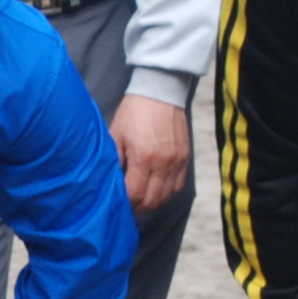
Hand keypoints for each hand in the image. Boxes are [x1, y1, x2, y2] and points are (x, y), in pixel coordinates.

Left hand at [107, 95, 191, 214]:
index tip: (119, 204)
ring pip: (167, 196)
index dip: (127, 204)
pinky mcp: (186, 157)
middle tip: (129, 207)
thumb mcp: (116, 134)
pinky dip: (168, 193)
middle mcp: (163, 163)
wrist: (160, 91)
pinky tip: (158, 192)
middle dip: (139, 208)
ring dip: (154, 203)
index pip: (135, 194)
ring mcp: (177, 161)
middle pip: (152, 200)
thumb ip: (114, 159)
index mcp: (143, 157)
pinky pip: (179, 185)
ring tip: (142, 202)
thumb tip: (111, 181)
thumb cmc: (134, 111)